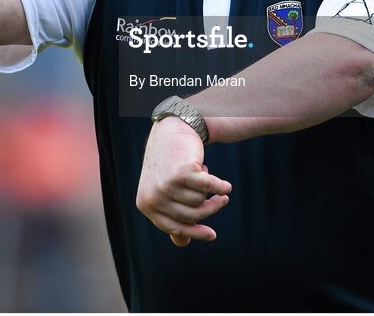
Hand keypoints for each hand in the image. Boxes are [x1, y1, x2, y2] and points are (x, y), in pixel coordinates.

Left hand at [135, 117, 231, 246]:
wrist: (171, 131)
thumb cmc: (169, 164)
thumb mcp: (165, 191)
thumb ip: (172, 216)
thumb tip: (182, 243)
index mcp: (146, 204)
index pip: (174, 227)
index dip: (195, 232)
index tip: (212, 235)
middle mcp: (153, 197)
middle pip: (191, 215)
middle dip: (209, 208)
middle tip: (221, 200)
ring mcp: (166, 185)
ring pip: (200, 202)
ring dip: (210, 192)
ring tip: (205, 176)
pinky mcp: (182, 173)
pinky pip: (209, 188)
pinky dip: (220, 187)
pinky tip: (227, 186)